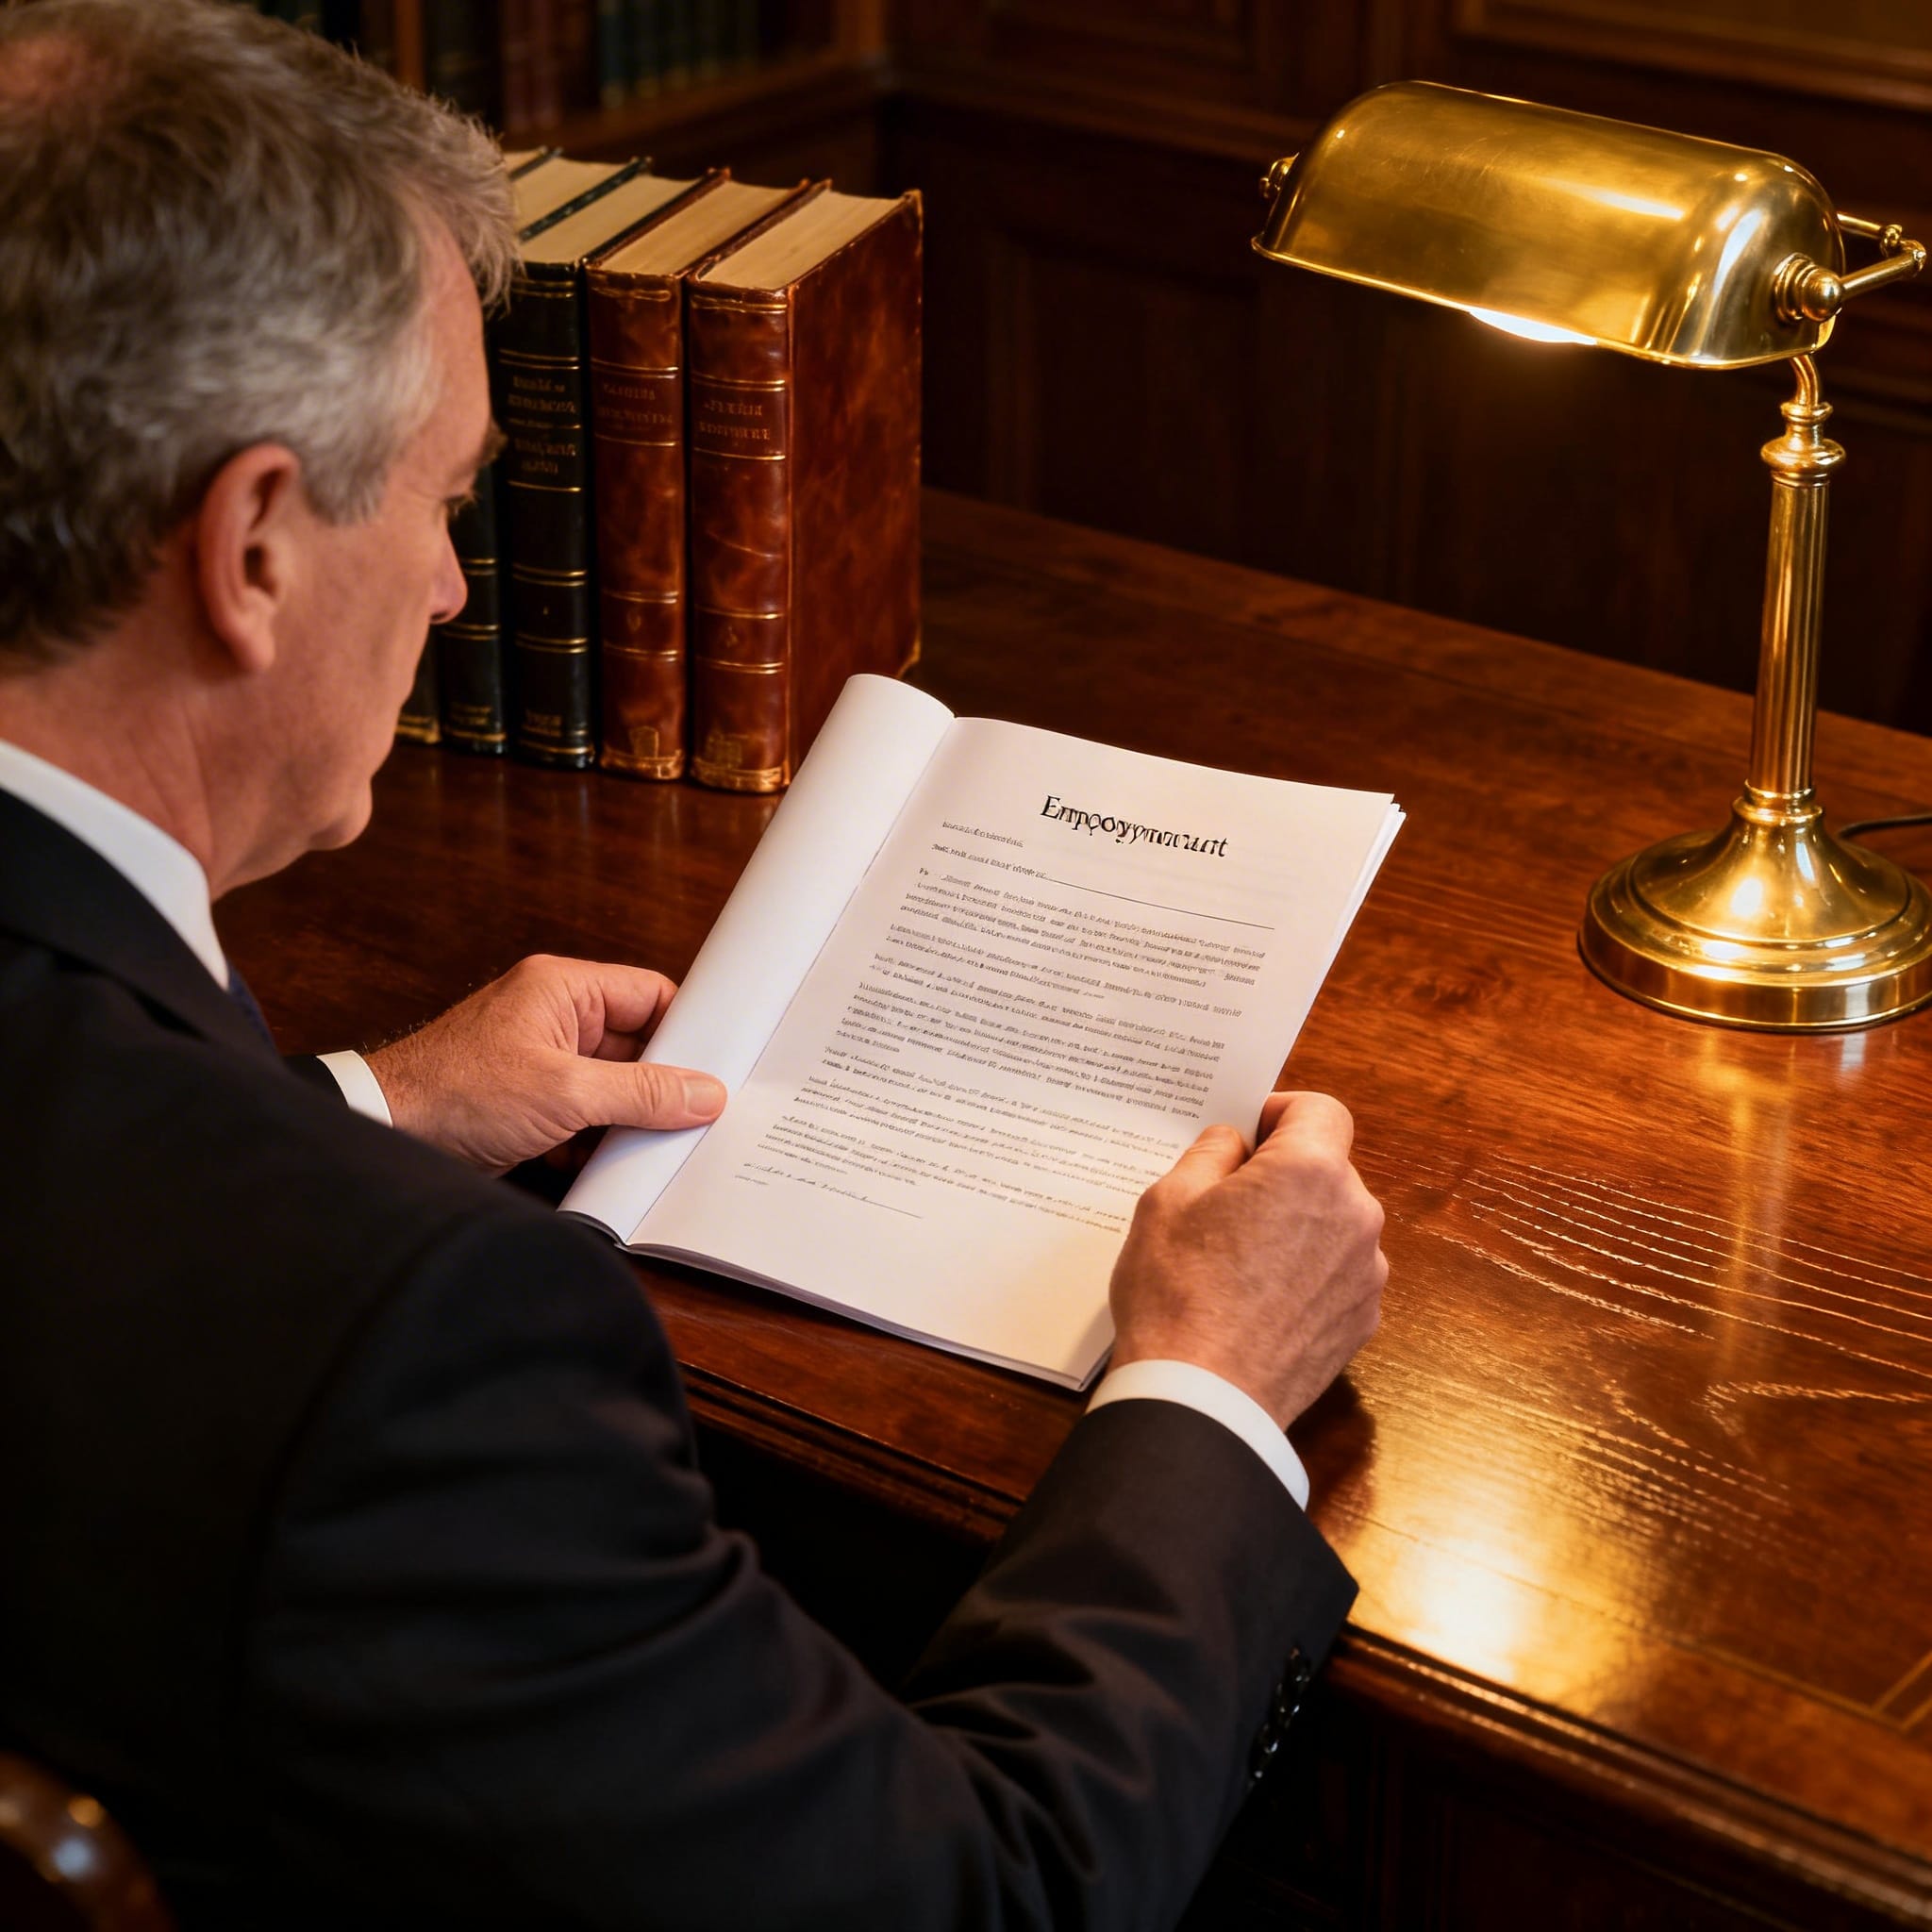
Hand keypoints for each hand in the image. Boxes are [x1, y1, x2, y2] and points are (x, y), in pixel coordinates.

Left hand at [364, 954, 724, 1174]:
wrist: (384, 1136)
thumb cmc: (456, 1093)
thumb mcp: (564, 1093)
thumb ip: (641, 1093)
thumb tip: (706, 1094)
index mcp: (564, 990)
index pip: (651, 994)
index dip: (689, 1028)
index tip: (725, 1063)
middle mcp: (556, 1019)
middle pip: (638, 1045)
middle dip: (667, 1084)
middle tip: (709, 1114)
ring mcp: (543, 1064)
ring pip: (615, 1086)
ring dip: (637, 1118)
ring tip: (676, 1144)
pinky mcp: (531, 1105)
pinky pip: (588, 1117)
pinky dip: (605, 1141)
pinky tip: (627, 1166)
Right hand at [1109, 1091, 1384, 1429]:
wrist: (1203, 1399)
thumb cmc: (1178, 1292)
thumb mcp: (1168, 1199)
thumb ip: (1210, 1153)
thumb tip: (1235, 1143)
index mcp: (1311, 1171)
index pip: (1319, 1109)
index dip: (1280, 1112)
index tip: (1245, 1135)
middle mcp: (1356, 1215)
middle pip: (1327, 1168)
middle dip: (1282, 1174)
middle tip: (1223, 1203)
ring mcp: (1366, 1273)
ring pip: (1333, 1223)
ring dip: (1297, 1225)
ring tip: (1238, 1261)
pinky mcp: (1363, 1321)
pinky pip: (1337, 1274)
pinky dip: (1306, 1274)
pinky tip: (1258, 1301)